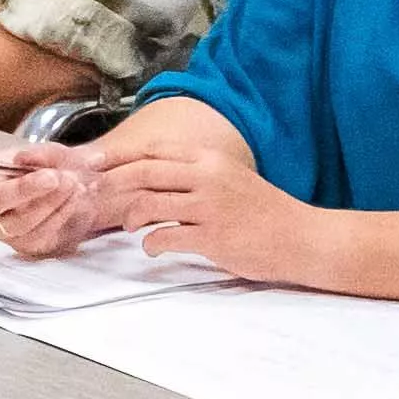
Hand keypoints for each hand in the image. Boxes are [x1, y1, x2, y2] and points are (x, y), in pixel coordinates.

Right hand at [0, 139, 117, 260]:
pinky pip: (41, 234)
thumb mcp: (49, 152)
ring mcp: (3, 227)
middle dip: (25, 189)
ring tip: (73, 181)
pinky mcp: (26, 245)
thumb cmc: (52, 169)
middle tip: (53, 177)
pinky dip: (63, 212)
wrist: (79, 191)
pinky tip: (75, 196)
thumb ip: (38, 154)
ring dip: (52, 201)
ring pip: (20, 222)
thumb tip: (23, 159)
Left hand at [51, 136, 336, 285]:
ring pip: (148, 203)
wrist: (304, 237)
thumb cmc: (265, 211)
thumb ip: (196, 174)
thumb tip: (153, 176)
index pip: (153, 149)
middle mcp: (207, 177)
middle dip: (112, 183)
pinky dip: (150, 245)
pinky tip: (152, 248)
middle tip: (96, 195)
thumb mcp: (231, 179)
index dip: (119, 156)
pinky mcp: (212, 237)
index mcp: (211, 159)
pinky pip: (165, 237)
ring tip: (129, 226)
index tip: (94, 164)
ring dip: (130, 216)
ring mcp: (209, 207)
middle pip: (143, 171)